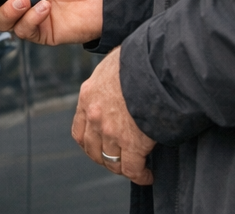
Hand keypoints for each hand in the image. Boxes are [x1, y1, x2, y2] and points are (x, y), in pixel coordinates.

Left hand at [72, 47, 154, 184]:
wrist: (154, 65)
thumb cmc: (138, 59)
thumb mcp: (112, 65)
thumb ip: (109, 80)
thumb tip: (119, 81)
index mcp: (88, 97)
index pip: (79, 131)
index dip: (90, 144)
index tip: (101, 148)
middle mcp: (94, 117)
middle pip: (93, 150)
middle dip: (105, 159)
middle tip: (119, 161)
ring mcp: (112, 132)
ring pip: (112, 162)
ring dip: (123, 168)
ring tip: (135, 169)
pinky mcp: (133, 143)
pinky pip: (133, 169)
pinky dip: (140, 176)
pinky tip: (147, 175)